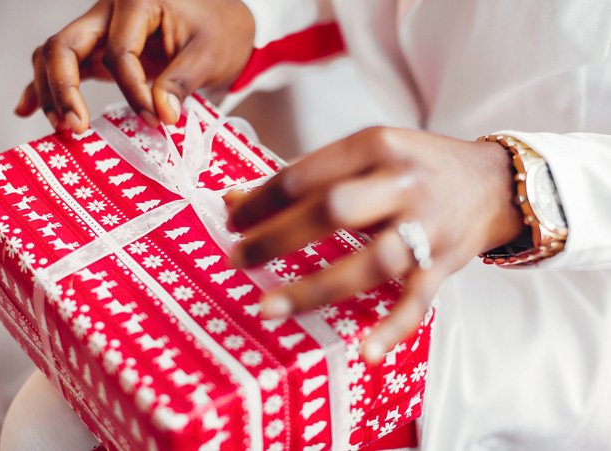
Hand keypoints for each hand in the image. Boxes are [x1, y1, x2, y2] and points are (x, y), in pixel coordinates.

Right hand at [15, 0, 254, 132]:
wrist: (222, 23)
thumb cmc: (217, 32)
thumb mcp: (209, 53)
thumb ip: (183, 80)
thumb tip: (162, 115)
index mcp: (136, 0)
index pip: (118, 51)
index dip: (134, 91)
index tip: (156, 121)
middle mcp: (107, 9)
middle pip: (63, 45)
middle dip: (64, 89)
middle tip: (76, 128)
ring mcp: (96, 28)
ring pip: (53, 54)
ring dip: (50, 92)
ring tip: (63, 128)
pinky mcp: (95, 48)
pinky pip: (60, 63)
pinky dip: (42, 86)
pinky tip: (26, 108)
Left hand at [226, 127, 524, 362]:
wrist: (493, 182)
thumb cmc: (415, 166)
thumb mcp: (367, 152)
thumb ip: (309, 175)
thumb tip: (237, 200)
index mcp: (376, 146)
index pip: (305, 174)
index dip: (261, 200)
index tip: (233, 219)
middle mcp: (403, 184)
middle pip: (333, 211)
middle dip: (277, 238)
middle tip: (237, 259)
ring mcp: (426, 228)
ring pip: (370, 262)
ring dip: (315, 288)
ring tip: (268, 308)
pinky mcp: (443, 265)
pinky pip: (417, 301)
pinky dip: (392, 328)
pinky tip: (364, 352)